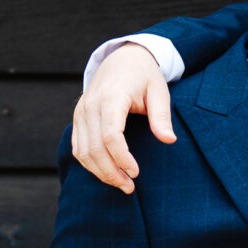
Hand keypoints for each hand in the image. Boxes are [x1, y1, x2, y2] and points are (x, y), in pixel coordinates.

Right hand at [71, 44, 175, 194]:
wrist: (121, 59)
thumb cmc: (144, 76)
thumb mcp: (159, 91)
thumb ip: (162, 117)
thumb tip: (169, 140)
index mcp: (111, 98)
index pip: (110, 135)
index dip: (121, 157)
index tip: (136, 173)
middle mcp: (90, 106)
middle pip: (94, 148)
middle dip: (111, 172)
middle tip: (130, 188)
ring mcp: (81, 113)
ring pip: (82, 151)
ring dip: (100, 172)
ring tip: (121, 184)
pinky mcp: (78, 119)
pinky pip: (78, 147)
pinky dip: (90, 164)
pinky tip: (108, 173)